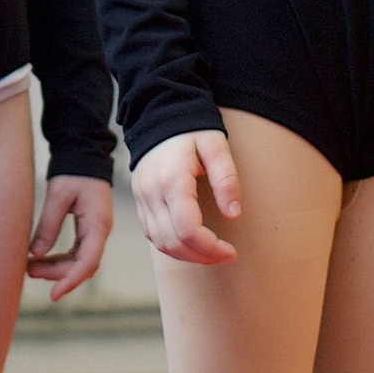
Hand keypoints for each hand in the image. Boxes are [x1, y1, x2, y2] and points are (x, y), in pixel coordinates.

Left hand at [26, 175, 114, 301]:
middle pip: (82, 265)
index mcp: (98, 224)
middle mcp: (100, 232)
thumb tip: (36, 254)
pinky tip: (40, 258)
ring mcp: (95, 231)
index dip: (70, 280)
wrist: (84, 154)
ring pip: (78, 261)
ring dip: (56, 267)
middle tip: (28, 270)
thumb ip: (49, 225)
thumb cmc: (73, 171)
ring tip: (30, 267)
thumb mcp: (58, 196)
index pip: (87, 262)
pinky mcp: (88, 229)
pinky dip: (59, 258)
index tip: (53, 294)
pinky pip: (76, 252)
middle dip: (57, 274)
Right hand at [130, 130, 241, 266]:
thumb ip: (226, 180)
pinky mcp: (140, 202)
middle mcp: (152, 193)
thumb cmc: (191, 130)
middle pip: (174, 242)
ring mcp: (142, 199)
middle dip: (202, 256)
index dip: (211, 248)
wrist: (159, 116)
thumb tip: (234, 214)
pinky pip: (152, 235)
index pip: (188, 229)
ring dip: (188, 256)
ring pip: (161, 243)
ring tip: (211, 254)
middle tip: (226, 255)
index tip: (231, 251)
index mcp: (172, 180)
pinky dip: (173, 246)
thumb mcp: (216, 146)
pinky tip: (192, 245)